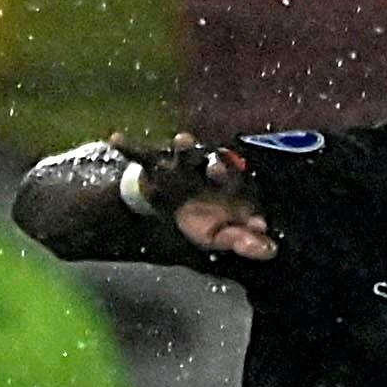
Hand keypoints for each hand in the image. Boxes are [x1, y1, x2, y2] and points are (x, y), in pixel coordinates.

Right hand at [111, 130, 275, 261]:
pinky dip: (127, 145)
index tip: (253, 219)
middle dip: (217, 166)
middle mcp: (205, 168)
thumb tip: (271, 249)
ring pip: (182, 153)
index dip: (250, 205)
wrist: (168, 208)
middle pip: (214, 163)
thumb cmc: (199, 218)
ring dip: (184, 146)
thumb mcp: (219, 235)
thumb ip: (242, 240)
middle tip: (218, 170)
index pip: (237, 186)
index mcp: (225, 184)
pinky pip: (139, 153)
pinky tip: (115, 137)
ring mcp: (179, 165)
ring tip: (183, 139)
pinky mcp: (153, 164)